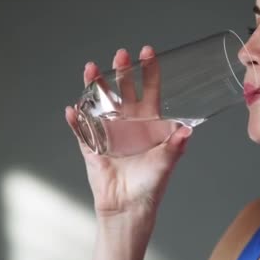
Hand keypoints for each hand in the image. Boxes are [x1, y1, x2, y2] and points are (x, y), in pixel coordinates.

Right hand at [65, 46, 191, 222]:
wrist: (129, 207)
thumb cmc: (151, 185)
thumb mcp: (166, 163)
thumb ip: (175, 145)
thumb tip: (187, 130)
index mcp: (148, 122)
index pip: (149, 90)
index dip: (148, 71)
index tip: (147, 52)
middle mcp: (128, 122)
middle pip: (123, 90)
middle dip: (122, 71)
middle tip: (121, 56)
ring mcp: (109, 132)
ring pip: (100, 103)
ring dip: (94, 86)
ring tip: (91, 70)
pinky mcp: (92, 146)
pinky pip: (81, 130)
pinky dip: (76, 121)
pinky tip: (72, 110)